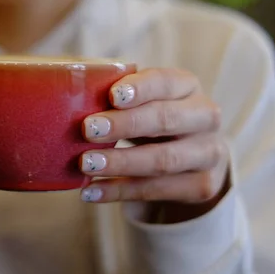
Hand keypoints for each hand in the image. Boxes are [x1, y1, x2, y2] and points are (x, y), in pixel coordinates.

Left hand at [79, 68, 228, 222]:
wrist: (192, 157)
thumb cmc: (152, 118)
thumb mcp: (143, 102)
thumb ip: (116, 99)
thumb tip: (65, 101)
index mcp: (187, 86)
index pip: (166, 81)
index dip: (140, 88)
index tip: (112, 96)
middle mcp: (205, 116)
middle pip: (166, 119)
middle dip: (125, 124)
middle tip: (88, 129)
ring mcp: (209, 153)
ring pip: (164, 160)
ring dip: (121, 162)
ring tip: (86, 164)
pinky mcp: (202, 185)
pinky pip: (156, 190)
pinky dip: (119, 191)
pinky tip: (90, 191)